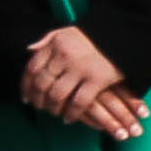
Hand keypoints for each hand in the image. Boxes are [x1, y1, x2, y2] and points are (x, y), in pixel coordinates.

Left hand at [23, 22, 145, 139]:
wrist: (125, 35)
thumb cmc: (95, 36)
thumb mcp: (67, 32)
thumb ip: (47, 40)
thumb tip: (29, 49)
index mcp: (55, 45)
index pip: (32, 68)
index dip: (26, 85)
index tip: (25, 97)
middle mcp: (64, 56)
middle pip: (42, 84)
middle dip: (38, 100)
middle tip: (40, 108)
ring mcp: (80, 68)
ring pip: (57, 95)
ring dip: (53, 108)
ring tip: (55, 112)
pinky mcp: (97, 79)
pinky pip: (79, 102)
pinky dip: (71, 113)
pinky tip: (69, 118)